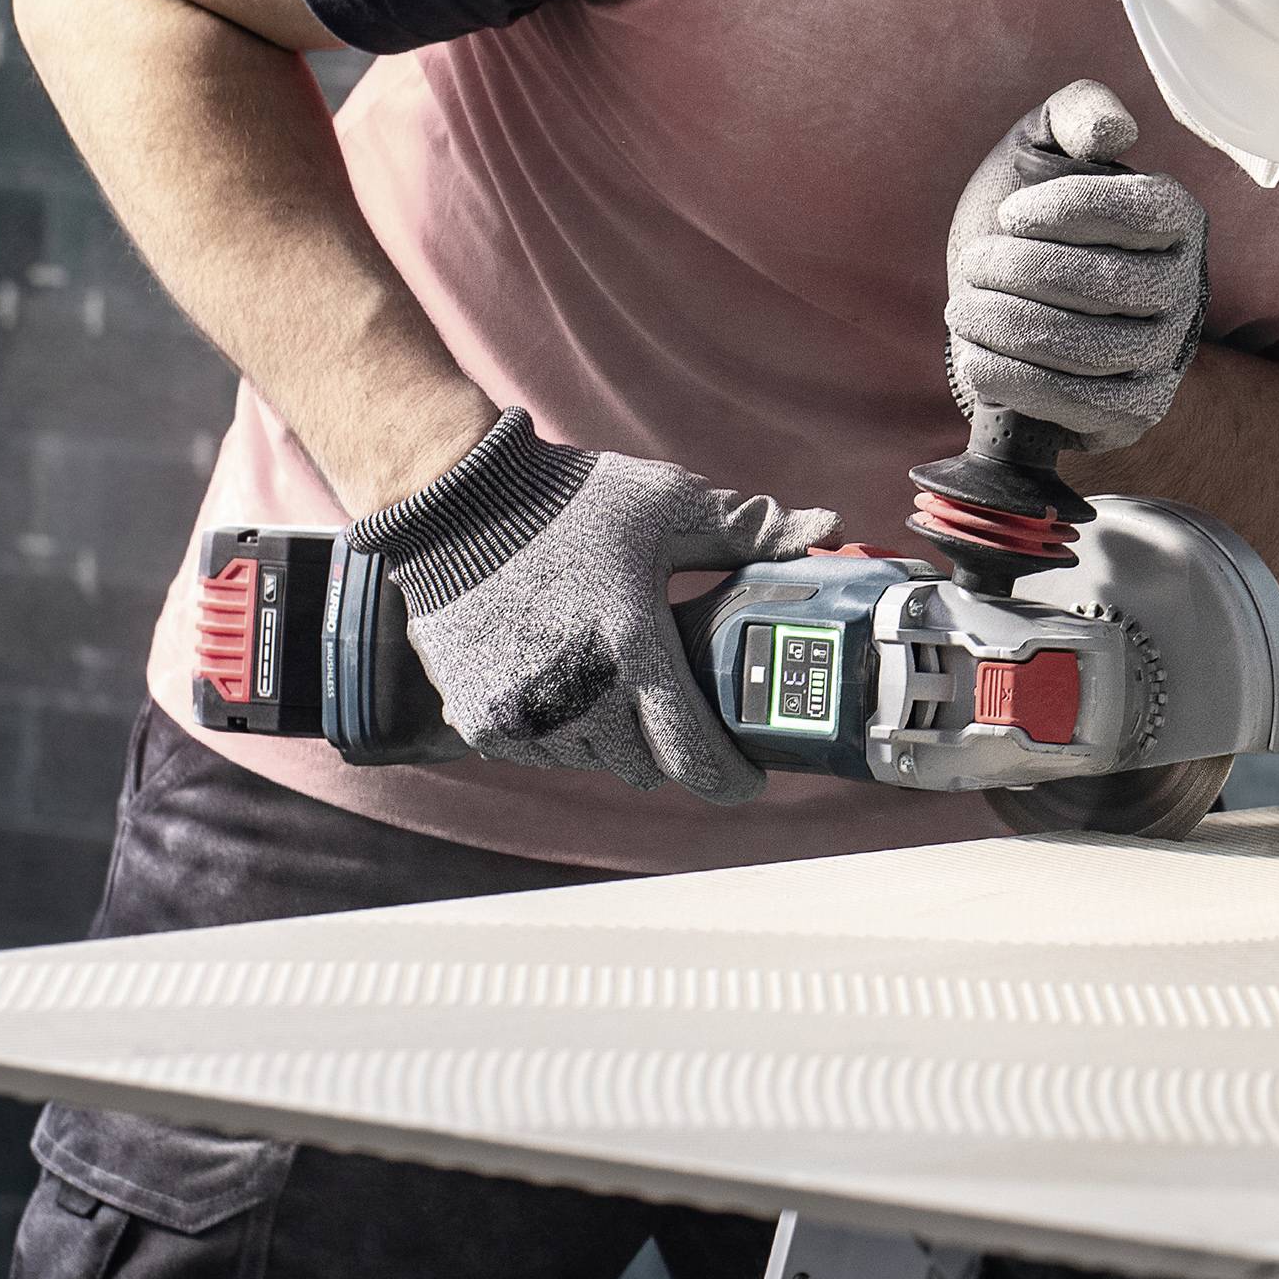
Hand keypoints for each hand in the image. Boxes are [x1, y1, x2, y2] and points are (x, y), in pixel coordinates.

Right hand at [348, 410, 836, 800]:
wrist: (452, 504)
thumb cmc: (570, 500)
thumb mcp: (668, 505)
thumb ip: (749, 530)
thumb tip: (826, 529)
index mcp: (635, 649)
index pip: (696, 756)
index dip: (732, 778)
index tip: (751, 775)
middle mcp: (579, 698)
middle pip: (650, 768)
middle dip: (674, 748)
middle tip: (680, 710)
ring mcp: (526, 716)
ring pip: (596, 764)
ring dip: (616, 742)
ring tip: (619, 691)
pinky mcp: (482, 721)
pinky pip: (542, 755)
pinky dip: (562, 736)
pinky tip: (566, 688)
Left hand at [943, 79, 1207, 451]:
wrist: (1022, 307)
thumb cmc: (1035, 220)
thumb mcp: (1047, 147)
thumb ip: (1076, 113)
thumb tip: (1114, 132)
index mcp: (1175, 219)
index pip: (1137, 213)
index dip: (1066, 212)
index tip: (1009, 214)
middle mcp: (1184, 289)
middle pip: (1106, 284)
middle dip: (1021, 272)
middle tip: (975, 261)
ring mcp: (1162, 357)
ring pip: (1090, 348)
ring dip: (1009, 326)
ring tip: (962, 307)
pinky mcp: (1131, 411)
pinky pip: (1082, 405)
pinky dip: (1018, 381)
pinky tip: (975, 358)